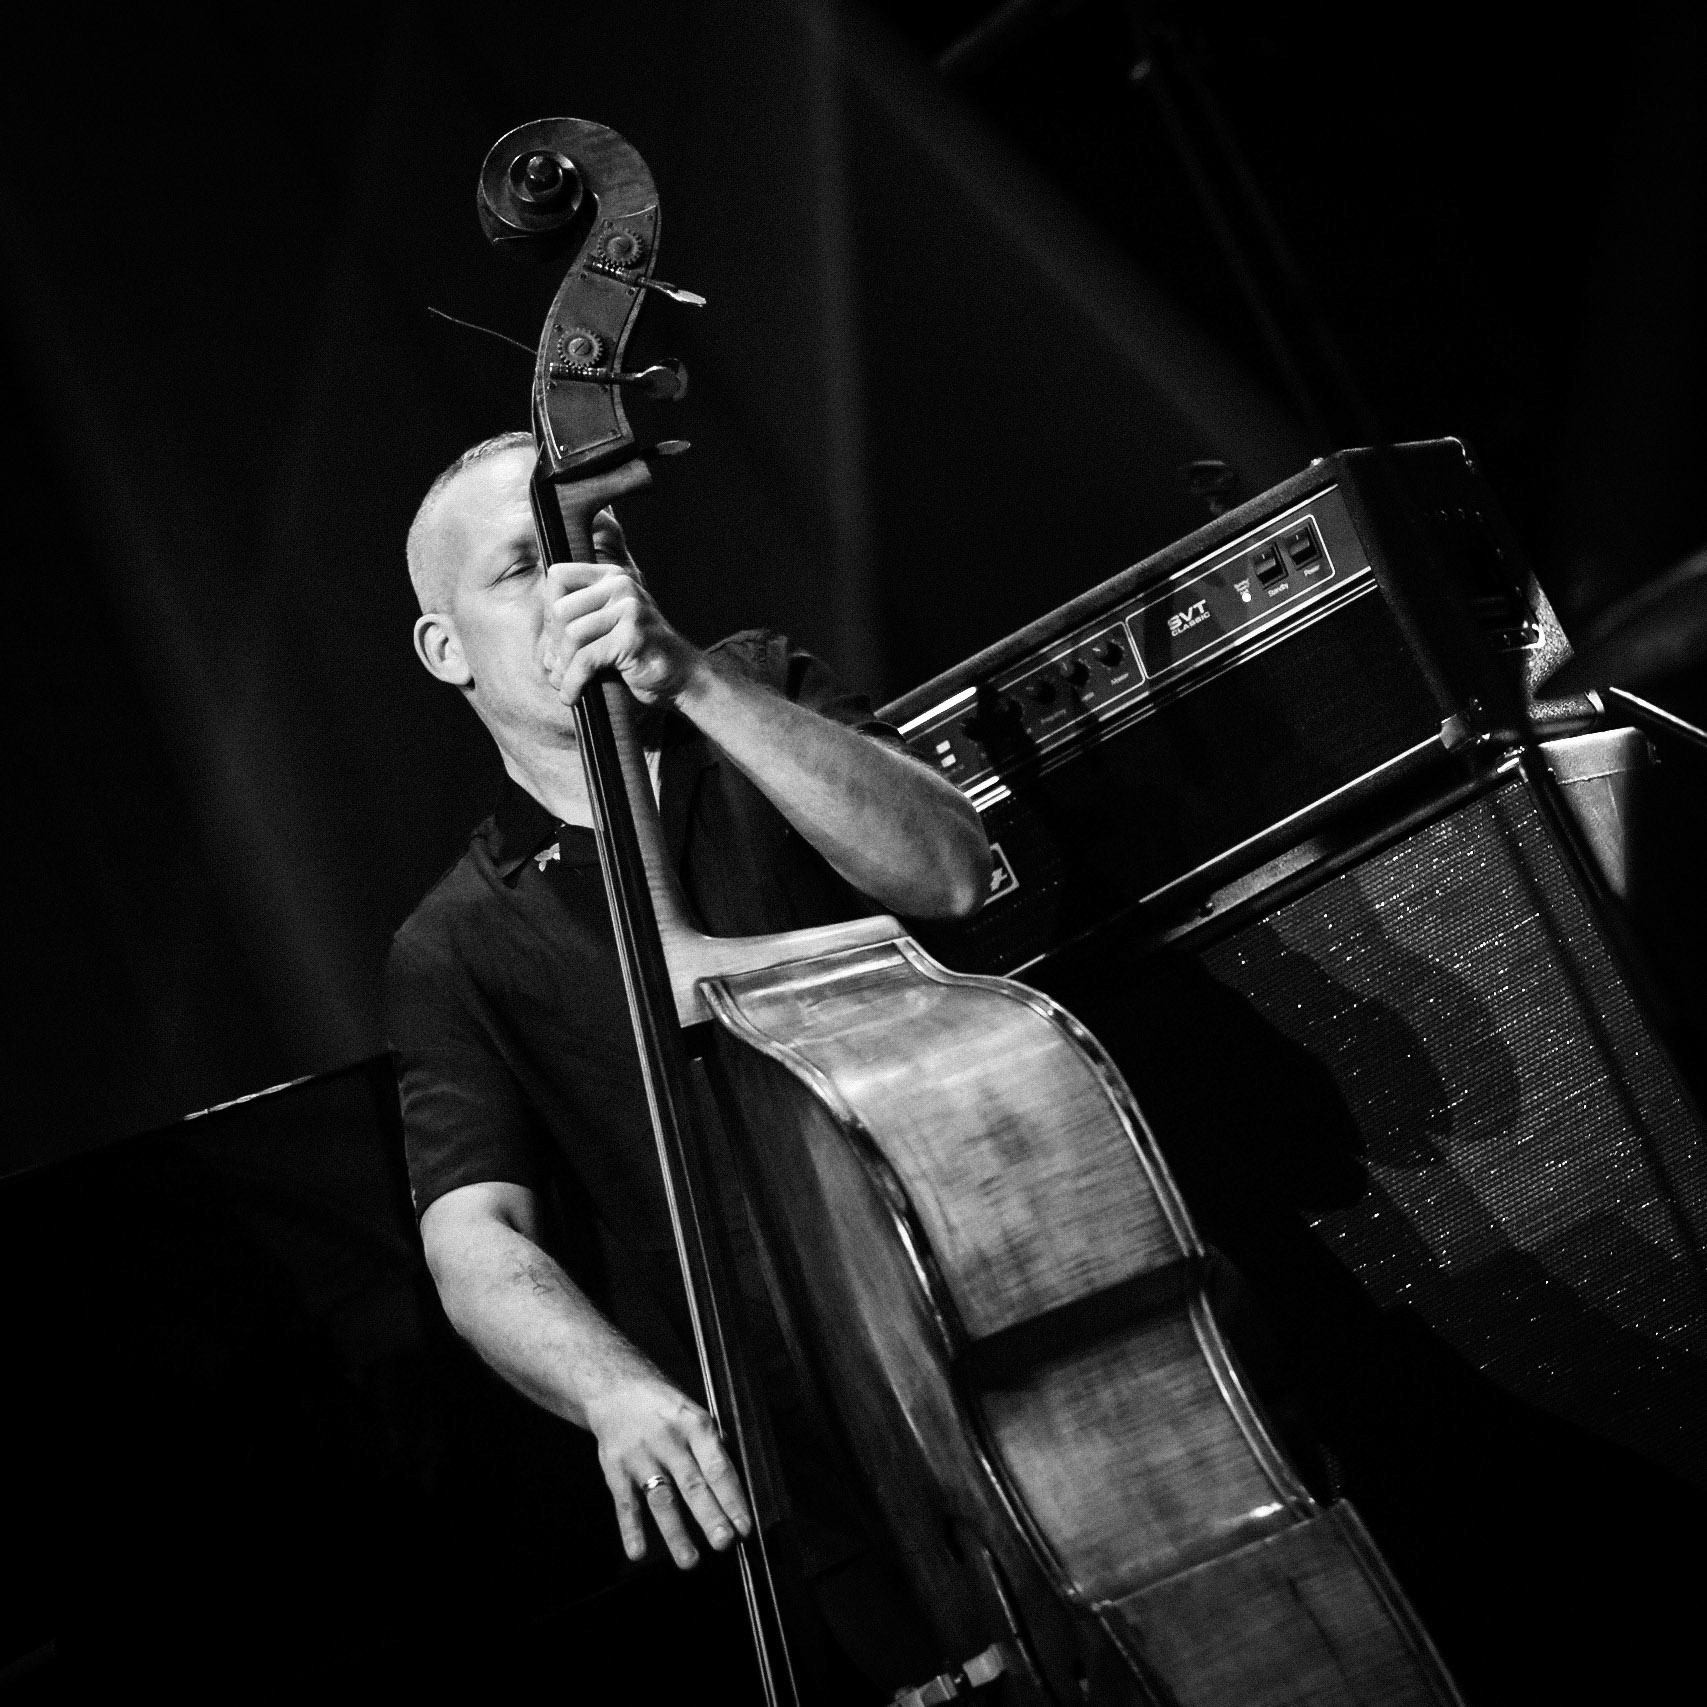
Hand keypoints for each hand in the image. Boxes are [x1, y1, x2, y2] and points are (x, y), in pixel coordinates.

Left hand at [539, 510, 701, 707]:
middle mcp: (621, 586)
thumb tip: (542, 648)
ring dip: (563, 667)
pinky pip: (586, 659)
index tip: (558, 637)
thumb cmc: (639, 658)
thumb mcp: (607, 631)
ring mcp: (630, 609)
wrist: (681, 678)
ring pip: (571, 635)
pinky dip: (574, 682)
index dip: (548, 609)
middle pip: (560, 610)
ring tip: (567, 683)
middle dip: (554, 645)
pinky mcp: (631, 637)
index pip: (557, 575)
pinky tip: (573, 696)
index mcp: (612, 577)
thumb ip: (579, 626)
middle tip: (561, 667)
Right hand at [584, 1376, 753, 1568]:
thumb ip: (713, 1447)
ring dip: (675, 1532)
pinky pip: (625, 1502)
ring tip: (690, 1561)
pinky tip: (638, 1552)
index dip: (732, 1498)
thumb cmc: (663, 1407)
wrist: (614, 1388)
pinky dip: (631, 1529)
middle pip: (692, 1484)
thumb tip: (734, 1484)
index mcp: (695, 1425)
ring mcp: (640, 1455)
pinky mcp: (615, 1468)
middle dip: (710, 1516)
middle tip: (724, 1543)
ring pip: (661, 1498)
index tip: (744, 1526)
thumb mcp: (694, 1413)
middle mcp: (668, 1440)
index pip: (718, 1466)